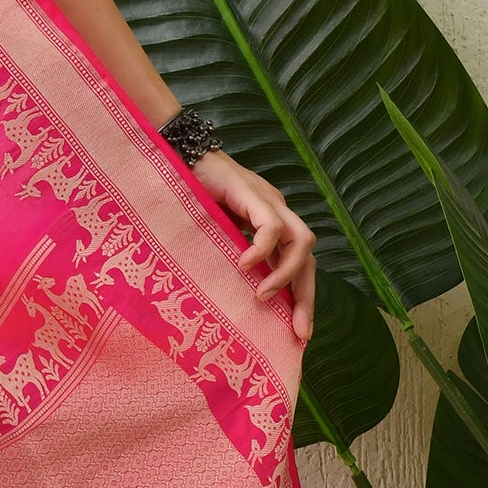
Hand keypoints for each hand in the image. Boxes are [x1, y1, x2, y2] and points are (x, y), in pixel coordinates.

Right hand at [192, 150, 316, 341]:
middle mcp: (278, 211)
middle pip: (309, 257)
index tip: (298, 334)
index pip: (300, 263)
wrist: (178, 153)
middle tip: (298, 331)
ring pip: (302, 241)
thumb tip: (233, 297)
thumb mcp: (215, 233)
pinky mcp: (252, 193)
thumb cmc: (190, 194)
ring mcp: (268, 200)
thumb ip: (230, 254)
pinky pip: (271, 226)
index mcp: (271, 222)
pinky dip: (262, 249)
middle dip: (306, 297)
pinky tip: (243, 264)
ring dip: (286, 274)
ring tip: (263, 296)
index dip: (302, 298)